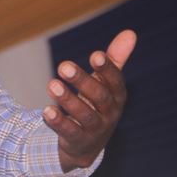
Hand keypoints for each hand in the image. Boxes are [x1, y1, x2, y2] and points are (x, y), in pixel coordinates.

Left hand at [42, 29, 135, 171]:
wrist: (87, 144)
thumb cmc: (96, 104)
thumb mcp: (104, 83)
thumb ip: (114, 59)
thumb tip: (130, 32)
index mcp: (116, 96)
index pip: (116, 81)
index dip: (107, 69)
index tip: (95, 55)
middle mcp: (109, 113)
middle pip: (99, 96)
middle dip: (82, 81)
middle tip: (63, 65)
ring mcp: (95, 130)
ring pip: (84, 115)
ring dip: (67, 100)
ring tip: (51, 84)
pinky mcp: (78, 141)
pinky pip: (69, 132)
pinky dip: (58, 122)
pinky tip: (46, 111)